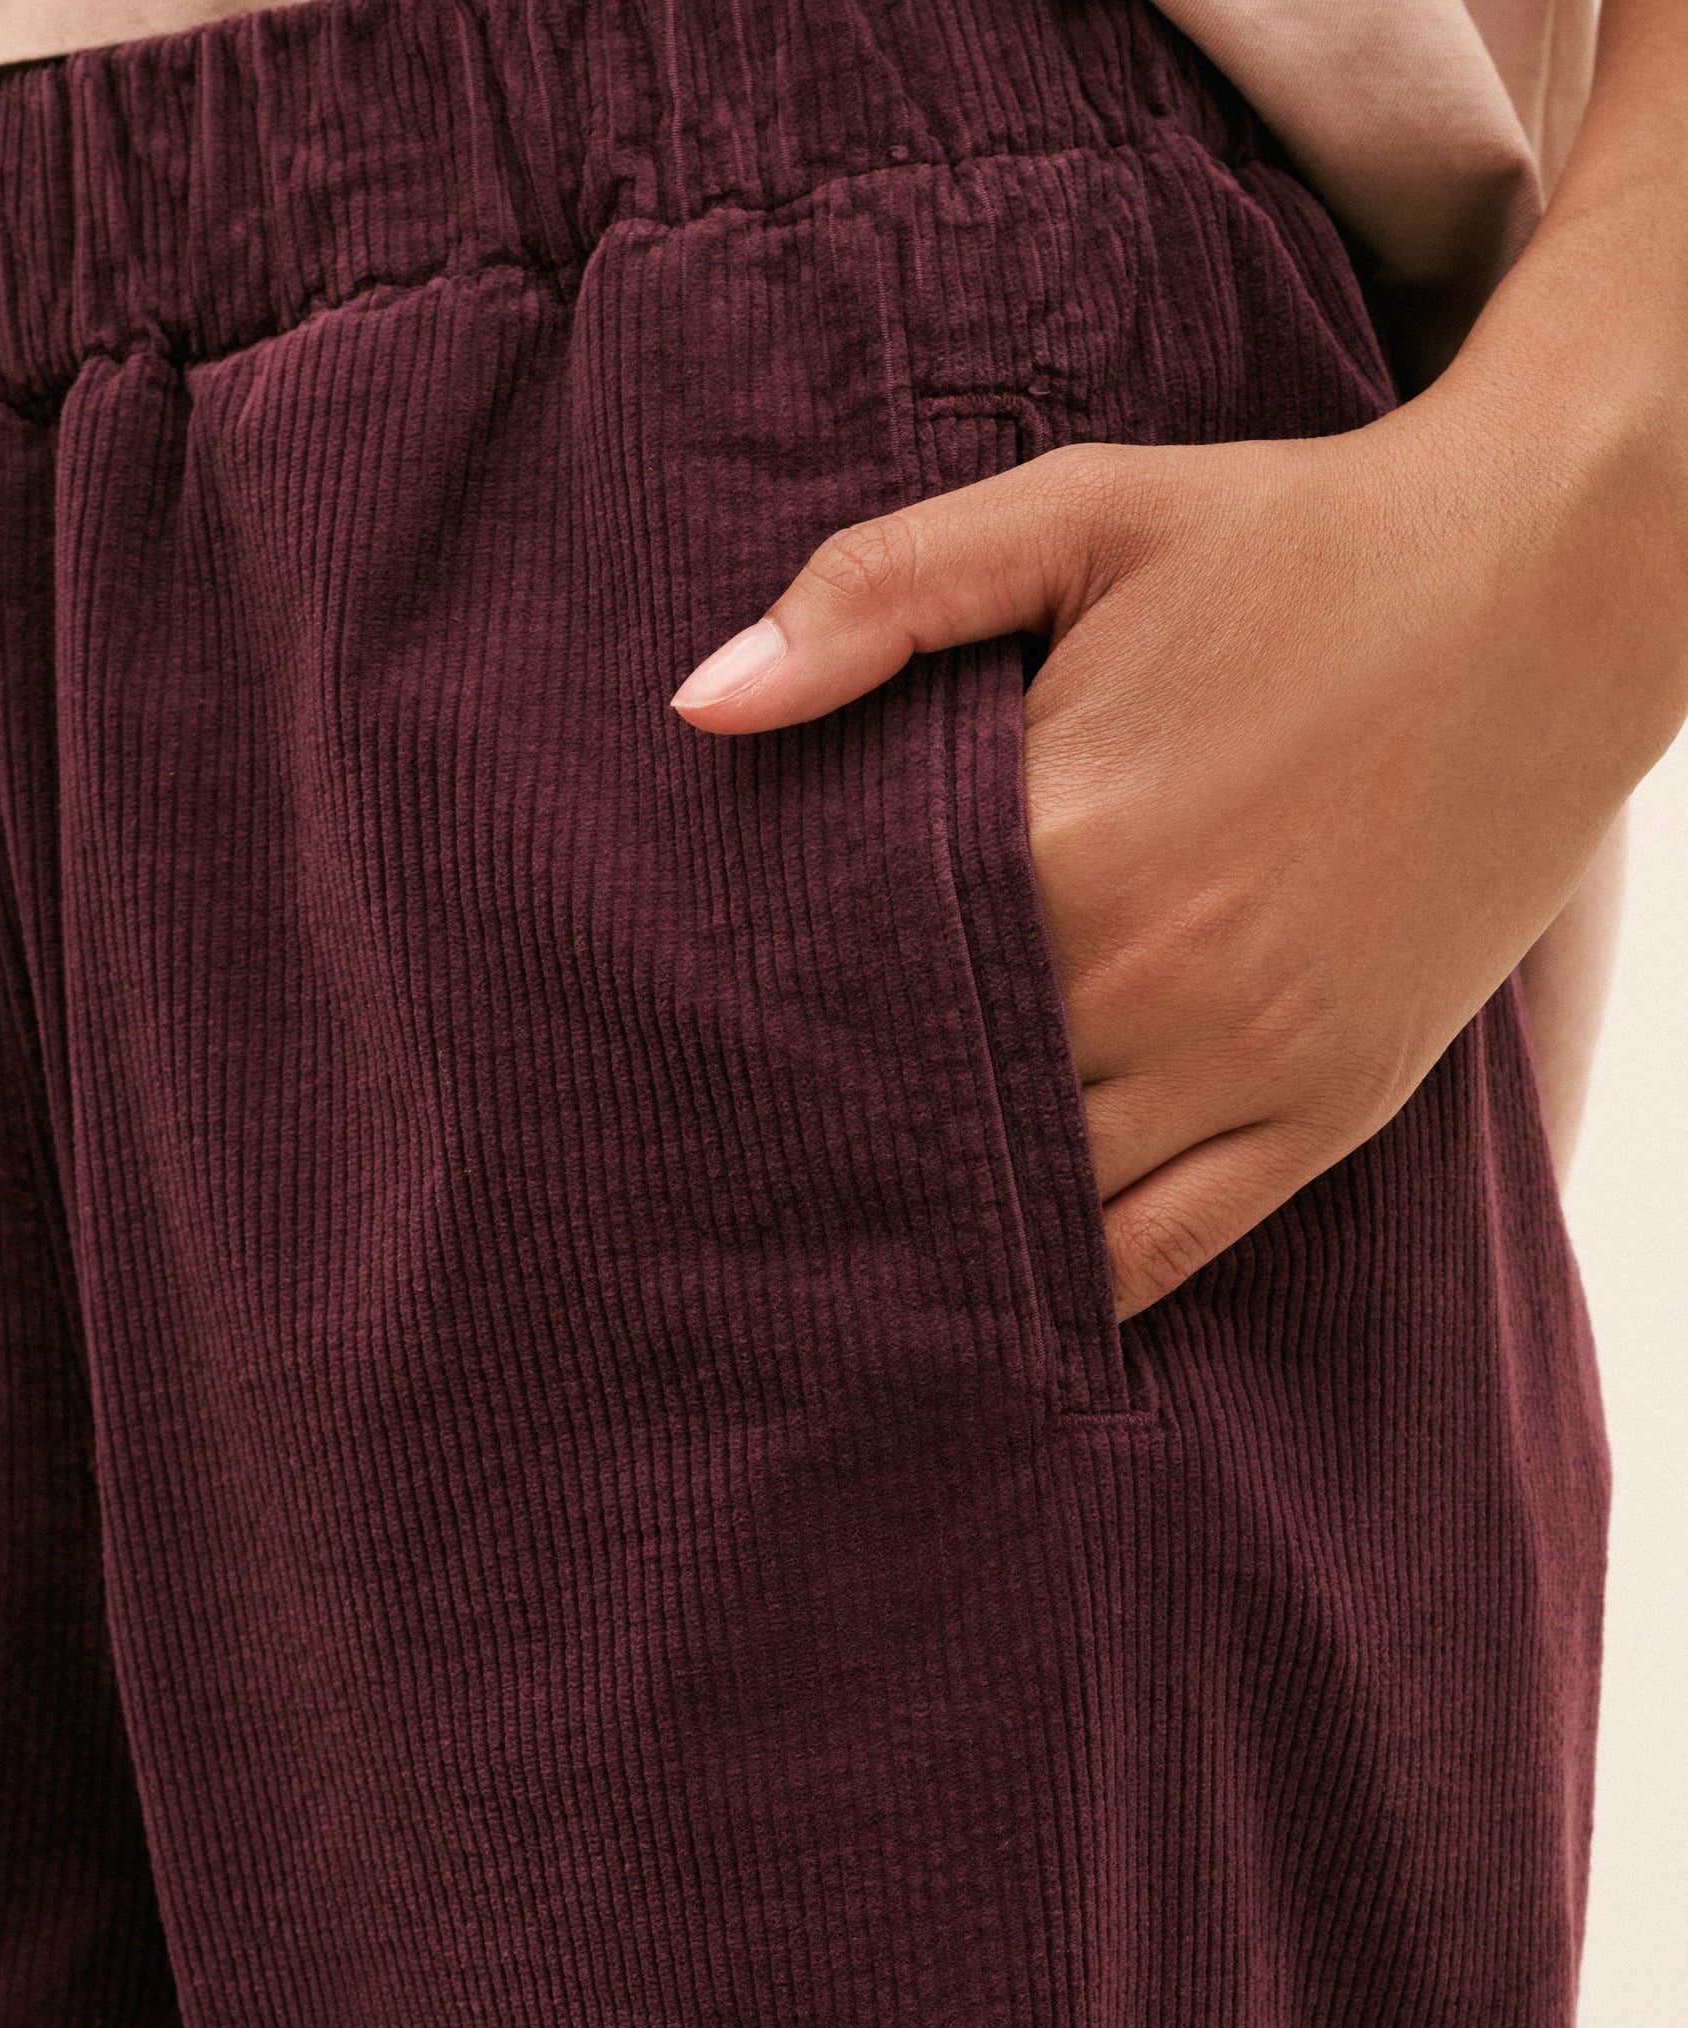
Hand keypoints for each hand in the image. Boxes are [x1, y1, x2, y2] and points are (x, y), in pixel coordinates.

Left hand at [670, 348, 1687, 1320]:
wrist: (1562, 575)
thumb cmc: (1301, 537)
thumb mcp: (1082, 510)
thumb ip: (879, 593)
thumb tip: (698, 704)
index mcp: (1065, 841)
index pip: (858, 986)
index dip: (775, 1019)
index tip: (703, 1044)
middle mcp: (1147, 980)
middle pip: (935, 1109)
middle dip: (844, 1130)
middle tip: (740, 1161)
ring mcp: (1245, 1062)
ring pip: (1039, 1207)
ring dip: (946, 1219)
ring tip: (848, 1227)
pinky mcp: (1325, 1110)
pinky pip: (1165, 1251)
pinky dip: (1074, 1283)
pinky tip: (996, 1281)